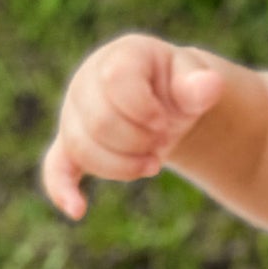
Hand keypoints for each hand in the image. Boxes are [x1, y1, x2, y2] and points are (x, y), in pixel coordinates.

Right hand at [40, 34, 224, 219]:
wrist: (166, 104)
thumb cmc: (179, 89)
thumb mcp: (193, 82)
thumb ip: (200, 86)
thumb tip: (210, 86)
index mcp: (120, 58)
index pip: (116, 80)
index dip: (145, 110)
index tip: (165, 121)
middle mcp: (88, 81)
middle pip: (100, 122)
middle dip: (138, 142)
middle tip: (162, 143)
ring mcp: (74, 114)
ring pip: (83, 149)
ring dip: (123, 166)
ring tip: (153, 163)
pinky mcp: (71, 145)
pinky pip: (57, 168)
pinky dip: (63, 188)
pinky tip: (77, 210)